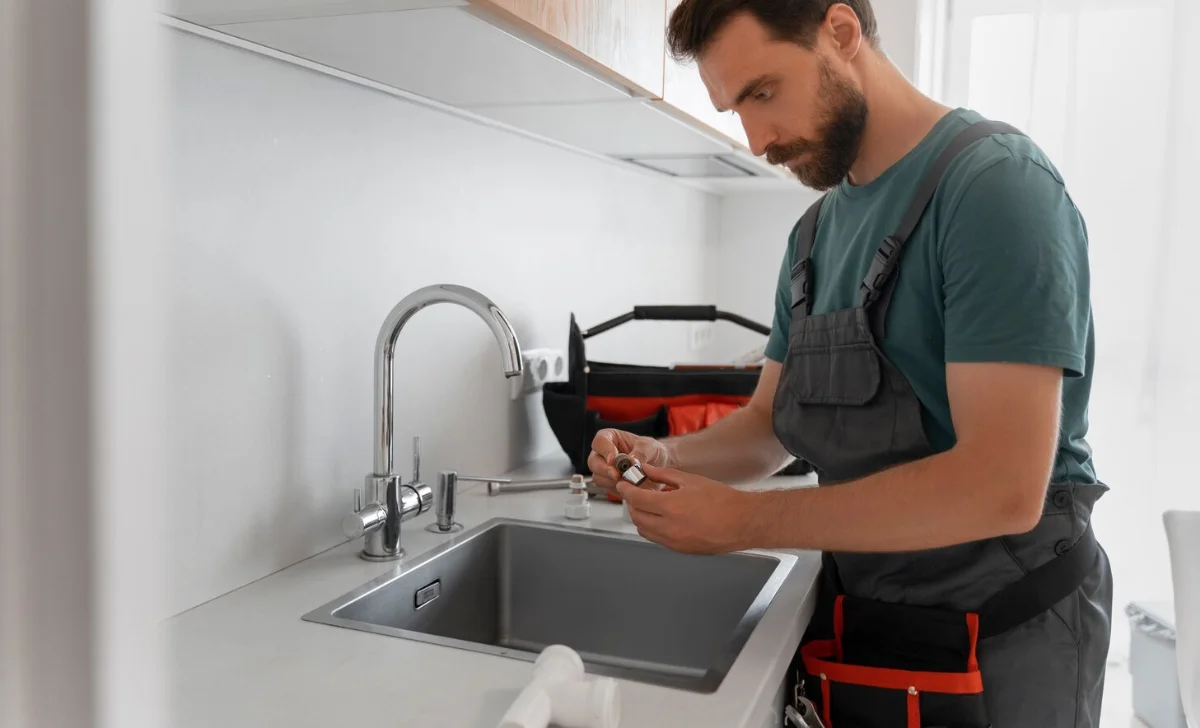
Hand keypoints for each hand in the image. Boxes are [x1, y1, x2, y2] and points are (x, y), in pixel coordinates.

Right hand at [587, 429, 670, 490]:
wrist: (659, 466)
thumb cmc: (652, 451)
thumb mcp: (650, 447)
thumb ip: (641, 453)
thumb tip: (631, 461)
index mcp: (610, 438)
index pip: (599, 442)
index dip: (604, 450)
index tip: (613, 459)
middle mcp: (604, 454)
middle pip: (593, 461)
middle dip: (605, 469)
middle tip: (617, 475)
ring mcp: (605, 470)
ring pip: (598, 476)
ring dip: (611, 480)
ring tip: (628, 480)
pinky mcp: (610, 484)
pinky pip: (607, 488)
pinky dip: (617, 488)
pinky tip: (628, 486)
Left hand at [616, 464, 753, 554]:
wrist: (742, 522)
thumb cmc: (722, 500)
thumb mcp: (690, 480)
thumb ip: (663, 475)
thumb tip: (646, 470)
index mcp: (671, 507)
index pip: (636, 499)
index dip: (626, 491)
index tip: (623, 485)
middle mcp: (669, 528)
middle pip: (636, 516)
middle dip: (631, 503)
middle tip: (635, 493)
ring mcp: (674, 542)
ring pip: (644, 530)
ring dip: (641, 517)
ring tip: (649, 505)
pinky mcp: (680, 550)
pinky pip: (657, 539)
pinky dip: (653, 528)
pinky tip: (663, 517)